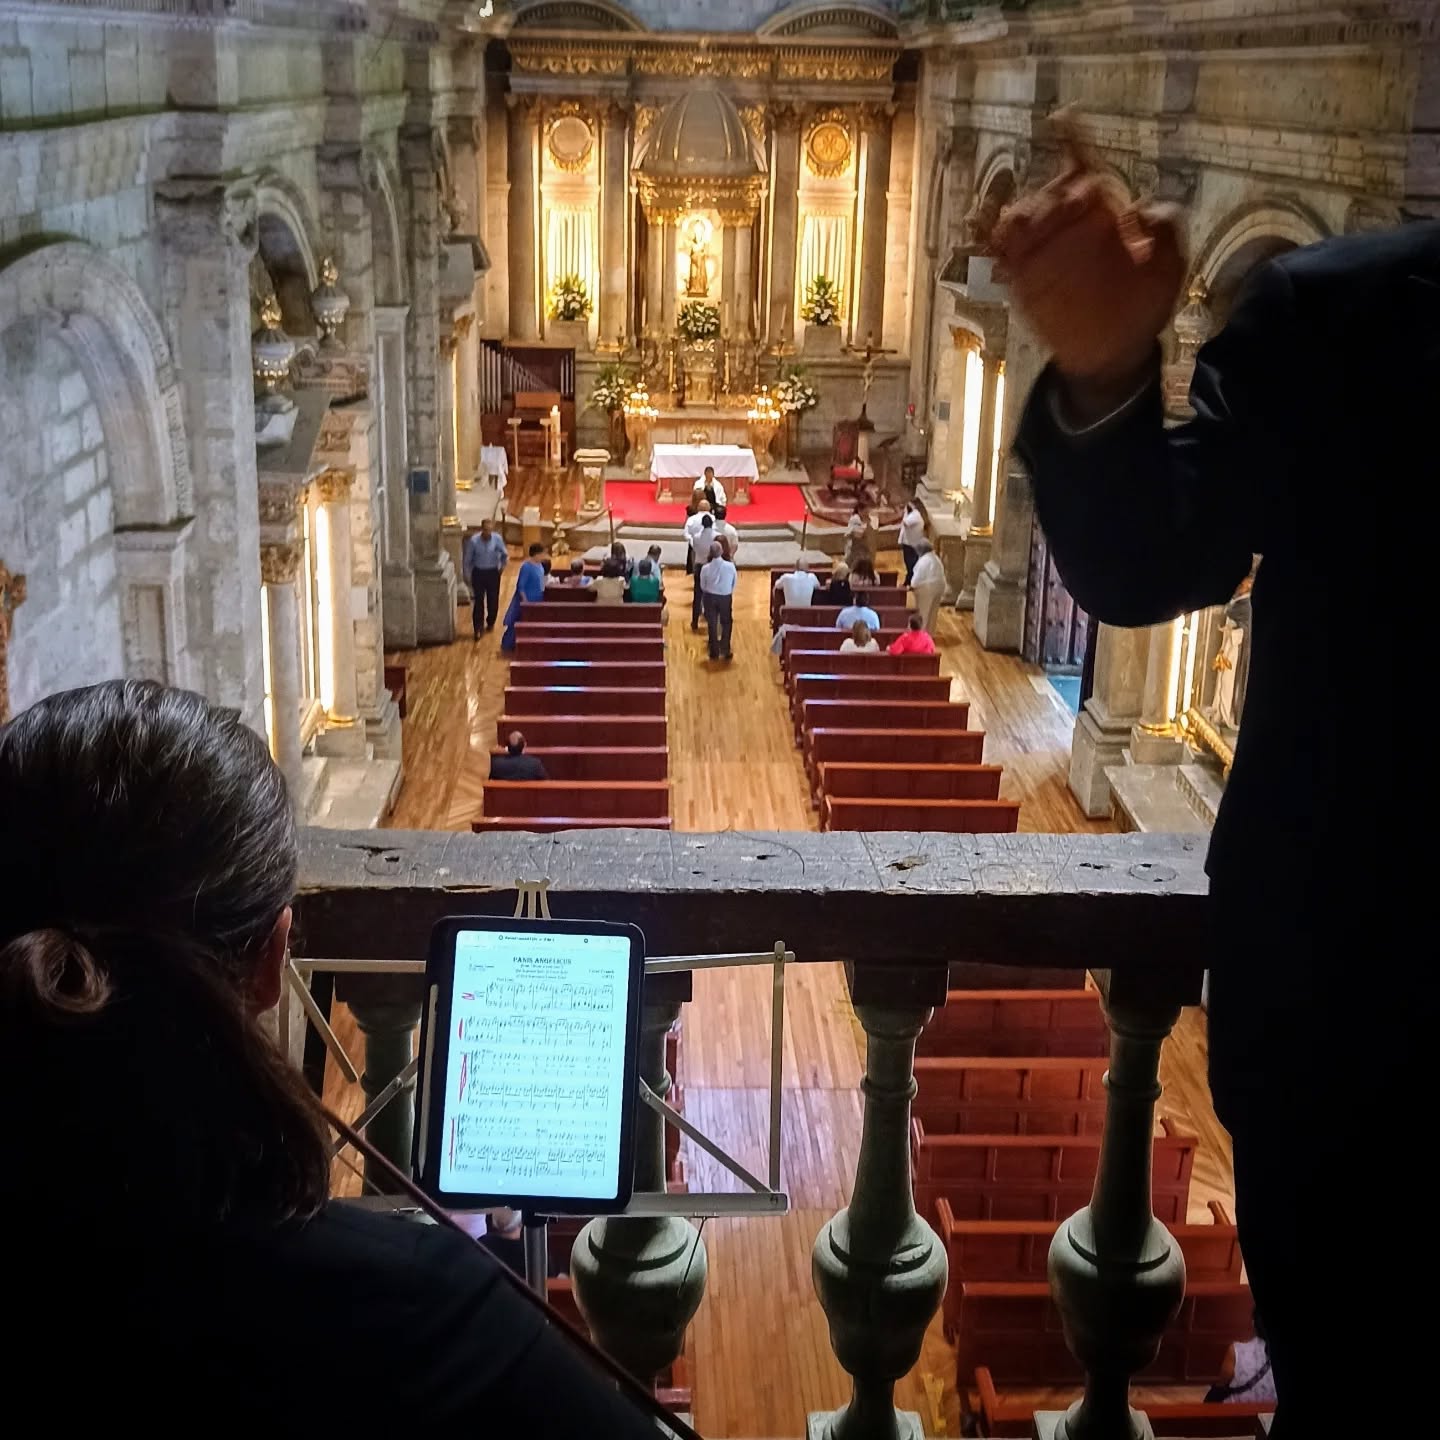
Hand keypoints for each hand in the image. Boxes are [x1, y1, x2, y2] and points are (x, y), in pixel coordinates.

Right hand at [991, 111, 1186, 410]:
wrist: (1115, 352)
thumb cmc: (1144, 307)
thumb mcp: (1171, 267)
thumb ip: (1166, 231)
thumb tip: (1138, 210)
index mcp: (1105, 214)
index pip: (1088, 171)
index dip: (1076, 146)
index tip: (1064, 122)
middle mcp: (1071, 225)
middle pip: (1051, 192)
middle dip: (1055, 194)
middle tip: (1070, 207)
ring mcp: (1045, 251)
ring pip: (1022, 217)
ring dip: (1024, 216)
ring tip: (1029, 226)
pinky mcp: (1023, 278)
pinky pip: (1003, 253)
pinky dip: (998, 242)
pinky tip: (1002, 241)